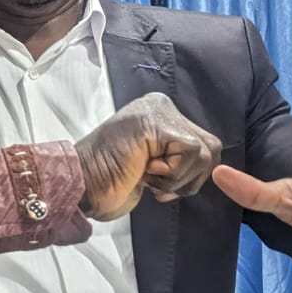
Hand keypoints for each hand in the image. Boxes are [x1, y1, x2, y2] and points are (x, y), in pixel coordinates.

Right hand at [75, 93, 221, 220]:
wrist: (79, 186)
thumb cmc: (108, 181)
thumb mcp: (154, 165)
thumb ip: (178, 158)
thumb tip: (212, 168)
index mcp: (159, 113)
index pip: (203, 145)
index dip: (188, 175)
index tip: (155, 181)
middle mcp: (161, 107)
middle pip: (211, 148)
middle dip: (188, 178)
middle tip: (154, 183)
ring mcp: (157, 112)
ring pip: (204, 152)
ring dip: (178, 179)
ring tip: (147, 176)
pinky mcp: (155, 123)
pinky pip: (192, 152)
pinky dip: (173, 174)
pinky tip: (145, 172)